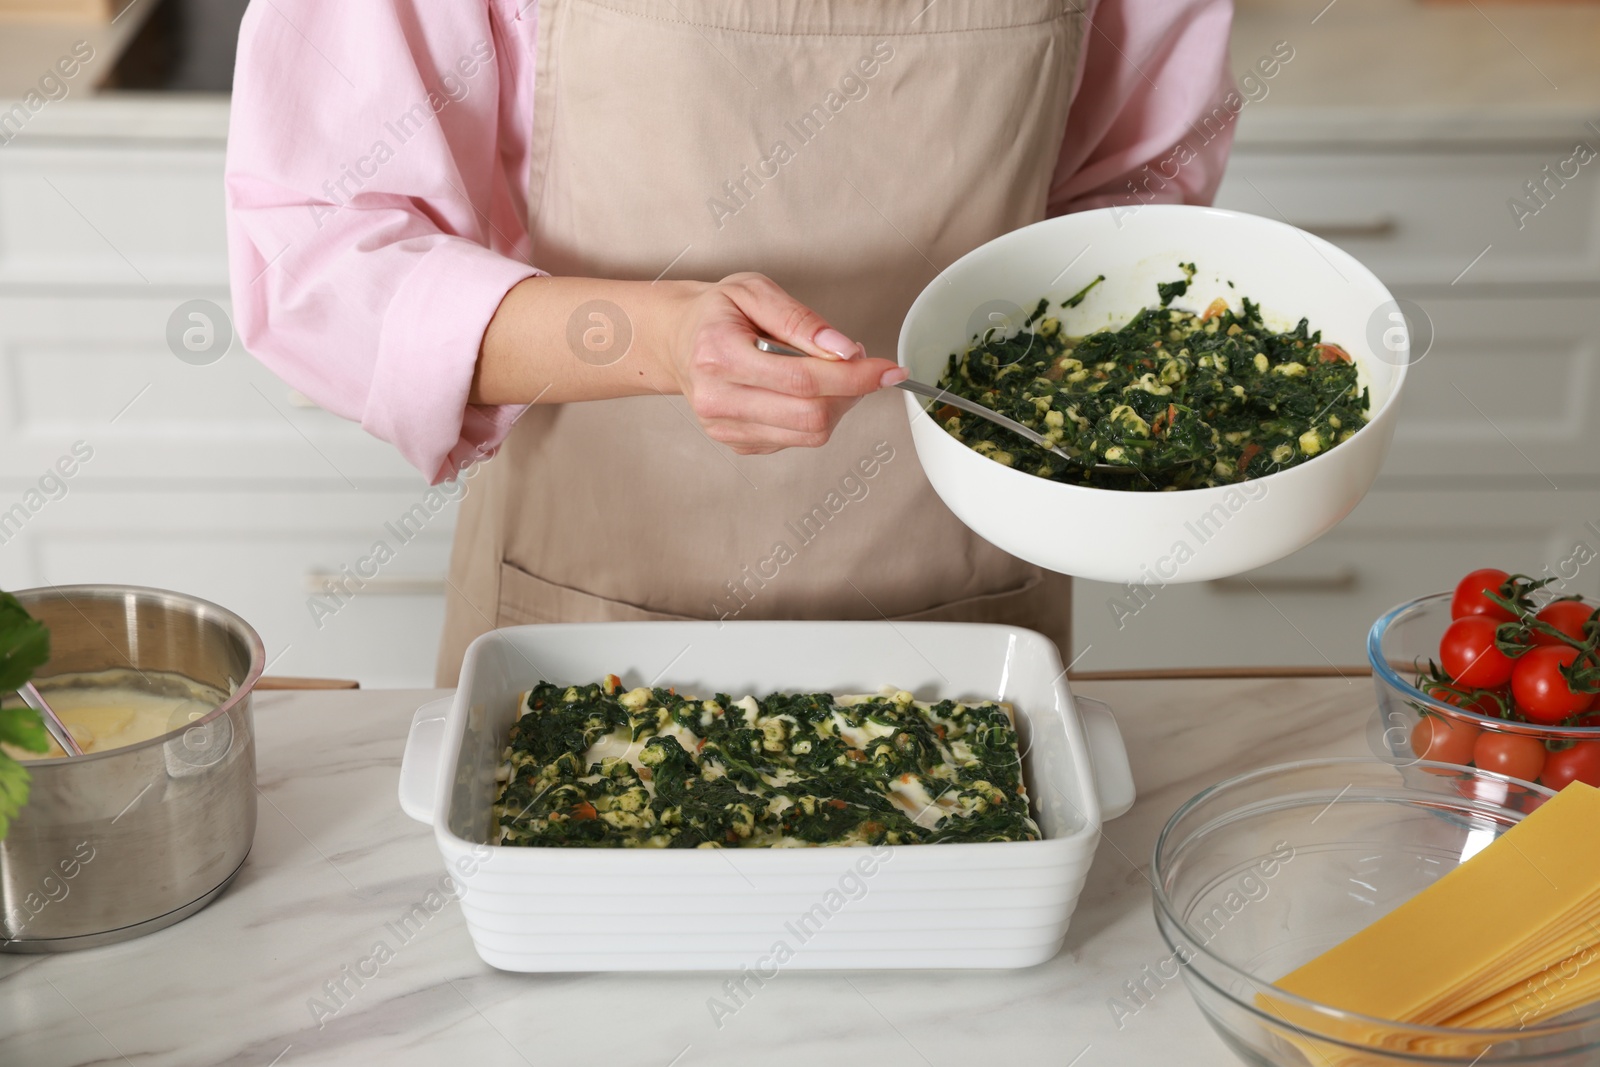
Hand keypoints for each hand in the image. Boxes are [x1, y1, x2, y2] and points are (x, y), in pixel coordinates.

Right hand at [663, 273, 907, 454]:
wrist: (677, 340)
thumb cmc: (716, 313)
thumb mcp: (755, 292)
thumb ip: (801, 320)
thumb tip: (844, 350)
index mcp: (719, 355)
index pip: (803, 378)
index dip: (855, 376)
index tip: (888, 369)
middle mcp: (718, 398)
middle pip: (810, 414)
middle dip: (851, 392)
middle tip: (859, 366)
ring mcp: (725, 428)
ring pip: (808, 433)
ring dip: (836, 406)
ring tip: (828, 376)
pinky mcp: (737, 443)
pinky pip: (795, 440)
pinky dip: (813, 417)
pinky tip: (801, 392)